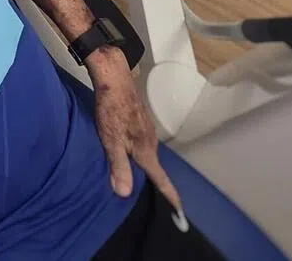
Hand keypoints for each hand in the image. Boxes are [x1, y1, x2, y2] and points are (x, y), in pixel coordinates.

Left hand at [89, 49, 181, 211]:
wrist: (114, 79)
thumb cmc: (112, 109)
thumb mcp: (112, 140)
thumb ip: (119, 166)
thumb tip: (124, 194)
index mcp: (146, 151)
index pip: (161, 179)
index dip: (170, 196)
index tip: (180, 212)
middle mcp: (150, 141)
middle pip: (154, 167)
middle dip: (156, 183)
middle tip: (157, 199)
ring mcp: (146, 129)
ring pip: (147, 153)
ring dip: (145, 165)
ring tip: (141, 178)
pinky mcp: (139, 120)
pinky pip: (141, 142)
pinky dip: (137, 150)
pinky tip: (128, 150)